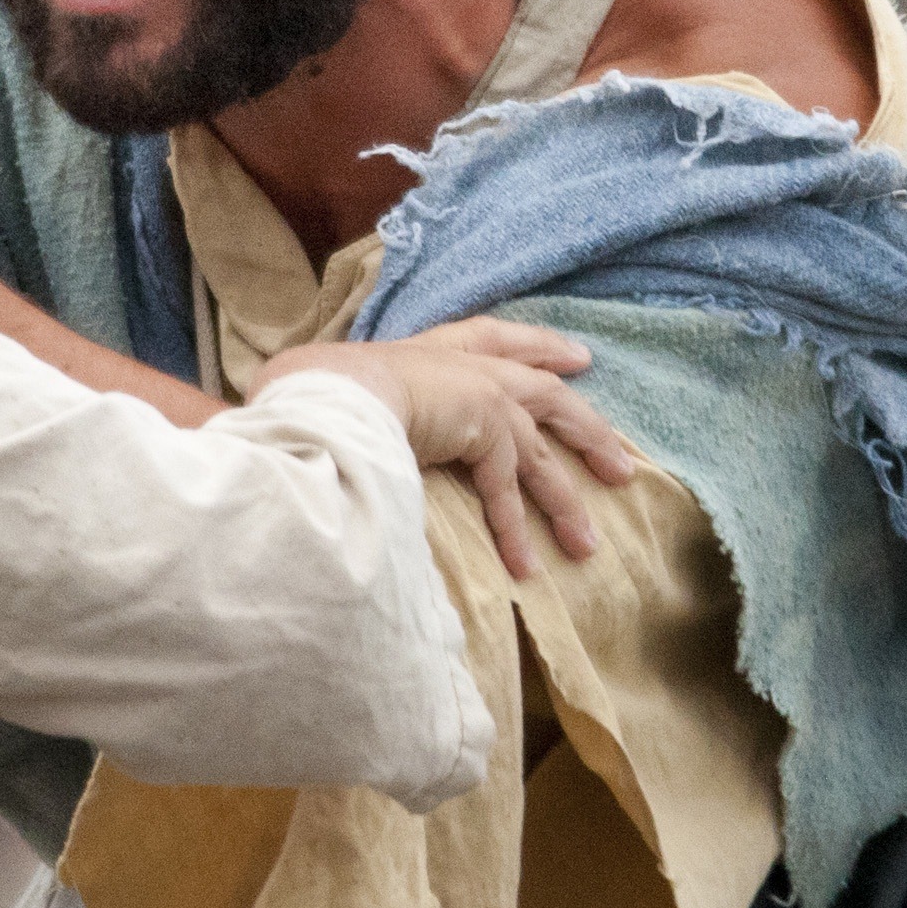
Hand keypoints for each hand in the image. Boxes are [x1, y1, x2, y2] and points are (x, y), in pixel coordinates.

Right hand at [260, 317, 635, 578]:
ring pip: (541, 455)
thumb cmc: (313, 388)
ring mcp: (484, 396)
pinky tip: (526, 568)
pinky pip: (509, 491)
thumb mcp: (336, 394)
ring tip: (586, 545)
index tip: (576, 358)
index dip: (537, 346)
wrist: (326, 392)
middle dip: (584, 428)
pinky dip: (516, 532)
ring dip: (564, 502)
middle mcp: (465, 368)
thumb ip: (348, 412)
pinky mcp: (488, 433)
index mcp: (428, 352)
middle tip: (618, 462)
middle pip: (545, 394)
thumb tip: (288, 432)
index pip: (494, 339)